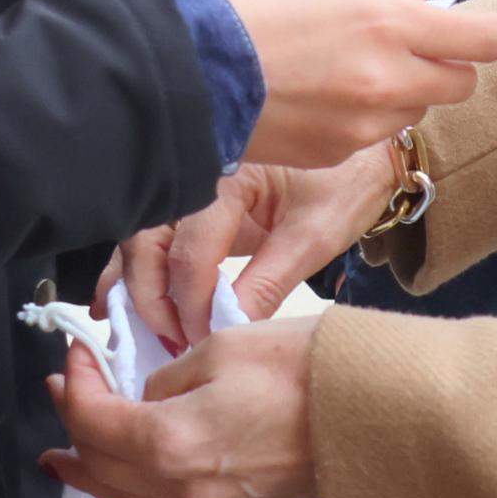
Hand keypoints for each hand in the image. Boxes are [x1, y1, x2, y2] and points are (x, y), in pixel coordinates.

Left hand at [42, 313, 322, 497]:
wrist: (374, 410)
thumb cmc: (306, 371)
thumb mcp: (220, 348)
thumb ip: (169, 379)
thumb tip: (151, 395)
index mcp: (169, 438)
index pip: (95, 417)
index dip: (77, 381)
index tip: (81, 353)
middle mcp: (182, 485)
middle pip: (104, 464)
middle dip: (76, 425)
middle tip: (66, 392)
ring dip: (92, 481)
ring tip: (66, 463)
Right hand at [106, 145, 395, 353]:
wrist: (365, 155)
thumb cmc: (345, 183)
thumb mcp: (315, 235)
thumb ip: (269, 282)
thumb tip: (229, 330)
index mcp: (228, 177)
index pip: (190, 252)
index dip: (190, 305)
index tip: (200, 341)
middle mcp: (198, 178)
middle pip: (146, 242)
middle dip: (149, 298)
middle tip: (167, 342)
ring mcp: (191, 191)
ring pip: (139, 241)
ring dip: (134, 288)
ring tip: (138, 330)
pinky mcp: (194, 208)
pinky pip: (154, 241)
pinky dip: (140, 274)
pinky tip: (132, 305)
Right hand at [219, 0, 496, 167]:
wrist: (184, 78)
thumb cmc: (243, 21)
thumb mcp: (322, 0)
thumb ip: (381, 10)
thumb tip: (420, 2)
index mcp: (387, 24)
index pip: (481, 37)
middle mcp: (389, 78)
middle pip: (459, 83)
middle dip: (444, 69)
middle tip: (416, 53)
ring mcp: (366, 124)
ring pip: (413, 113)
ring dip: (399, 97)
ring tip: (348, 77)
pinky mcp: (339, 154)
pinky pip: (372, 138)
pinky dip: (361, 122)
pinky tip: (321, 104)